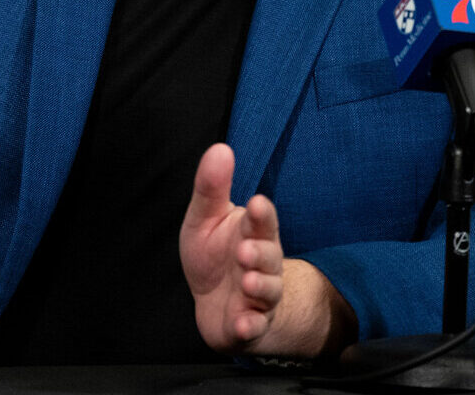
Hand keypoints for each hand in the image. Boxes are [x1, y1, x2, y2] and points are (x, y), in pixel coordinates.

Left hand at [180, 143, 285, 352]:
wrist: (218, 305)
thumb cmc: (215, 256)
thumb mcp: (205, 219)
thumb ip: (212, 187)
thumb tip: (219, 148)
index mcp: (252, 234)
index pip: (262, 221)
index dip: (262, 214)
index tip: (257, 203)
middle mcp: (262, 264)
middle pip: (269, 256)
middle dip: (260, 253)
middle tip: (245, 250)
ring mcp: (258, 296)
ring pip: (267, 290)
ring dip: (260, 286)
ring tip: (247, 281)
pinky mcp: (250, 324)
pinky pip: (256, 327)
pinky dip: (251, 326)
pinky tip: (244, 323)